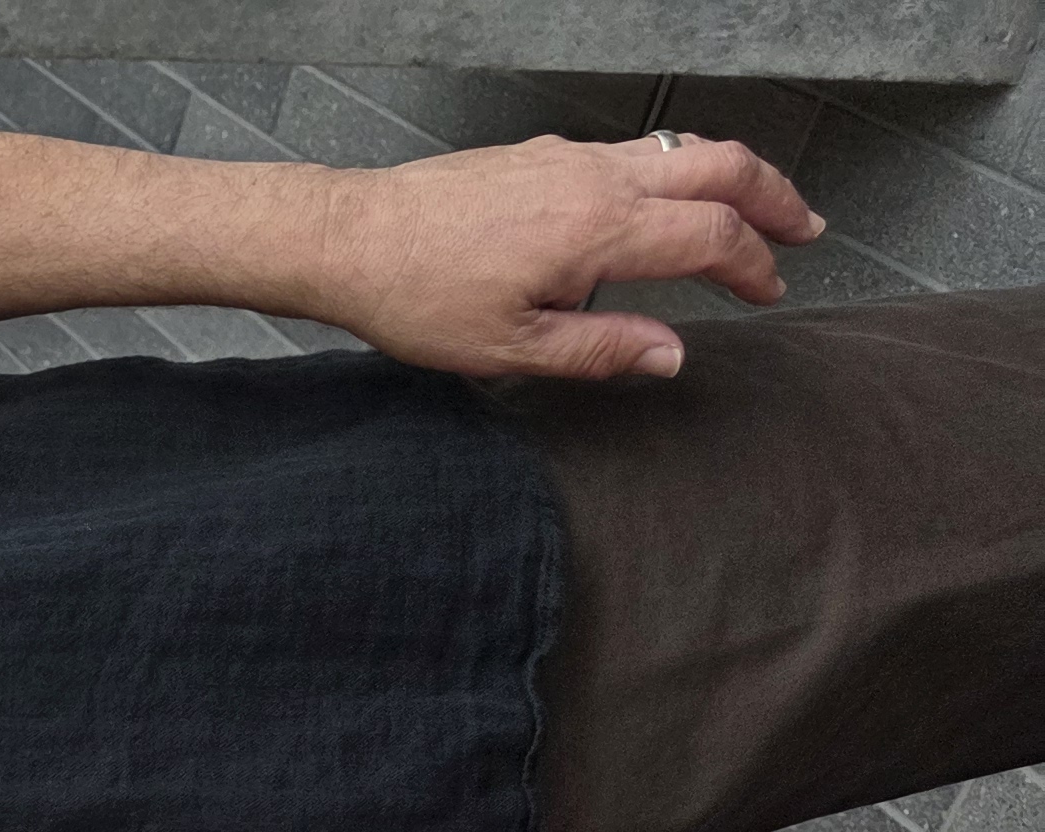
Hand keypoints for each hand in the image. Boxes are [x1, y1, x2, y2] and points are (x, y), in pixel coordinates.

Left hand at [313, 132, 822, 379]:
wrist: (352, 237)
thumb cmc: (417, 295)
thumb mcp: (511, 349)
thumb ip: (601, 350)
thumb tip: (672, 356)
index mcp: (599, 229)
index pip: (712, 237)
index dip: (754, 266)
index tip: (770, 290)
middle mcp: (597, 178)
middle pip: (720, 167)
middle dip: (774, 197)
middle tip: (804, 229)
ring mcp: (572, 157)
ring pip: (682, 149)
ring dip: (732, 175)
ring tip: (756, 208)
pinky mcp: (545, 152)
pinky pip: (635, 150)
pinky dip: (678, 168)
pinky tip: (669, 200)